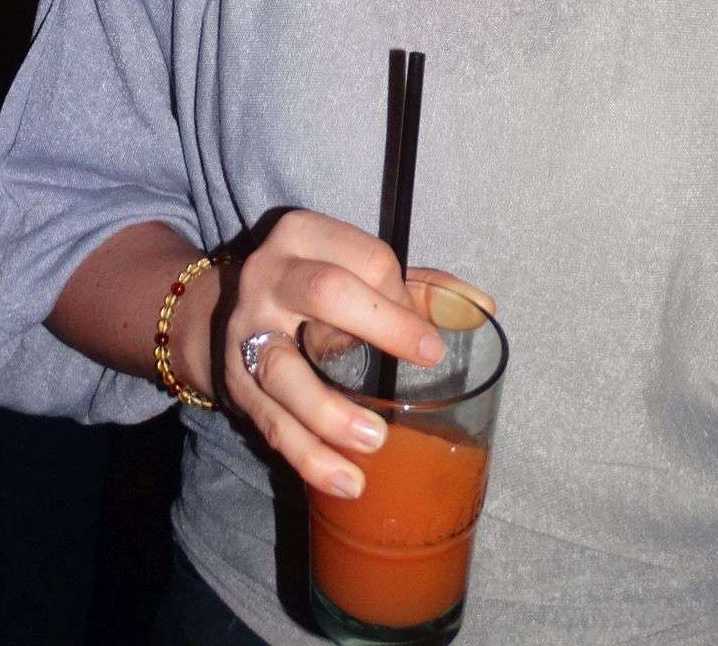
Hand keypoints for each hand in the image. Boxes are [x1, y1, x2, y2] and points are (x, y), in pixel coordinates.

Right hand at [177, 211, 447, 500]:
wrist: (233, 310)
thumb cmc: (317, 291)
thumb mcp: (359, 274)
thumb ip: (423, 290)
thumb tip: (484, 309)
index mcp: (304, 235)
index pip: (366, 258)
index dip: (403, 297)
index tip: (427, 339)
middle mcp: (269, 274)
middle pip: (326, 292)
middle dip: (382, 327)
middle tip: (427, 359)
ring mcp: (246, 330)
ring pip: (285, 370)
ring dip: (331, 411)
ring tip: (375, 441)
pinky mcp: (235, 383)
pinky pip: (272, 424)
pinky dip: (310, 457)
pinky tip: (345, 481)